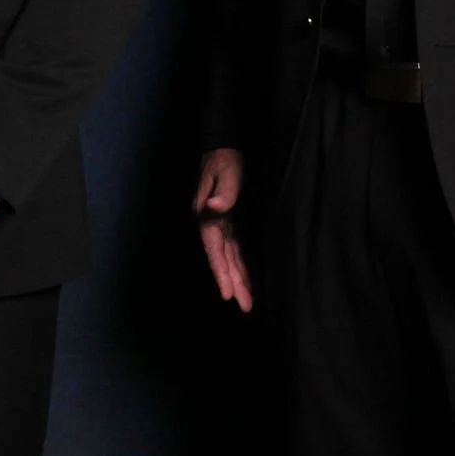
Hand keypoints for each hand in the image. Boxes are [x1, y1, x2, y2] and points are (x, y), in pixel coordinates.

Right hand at [193, 148, 252, 312]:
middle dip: (233, 284)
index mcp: (208, 216)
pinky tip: (244, 278)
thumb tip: (217, 208)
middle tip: (245, 307)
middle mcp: (212, 225)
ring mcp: (220, 225)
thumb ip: (223, 191)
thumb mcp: (225, 172)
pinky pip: (234, 250)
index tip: (227, 295)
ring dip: (237, 279)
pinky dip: (239, 265)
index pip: (215, 250)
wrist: (222, 148)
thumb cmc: (224, 160)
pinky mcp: (229, 223)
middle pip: (222, 259)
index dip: (221, 273)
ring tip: (247, 302)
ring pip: (229, 258)